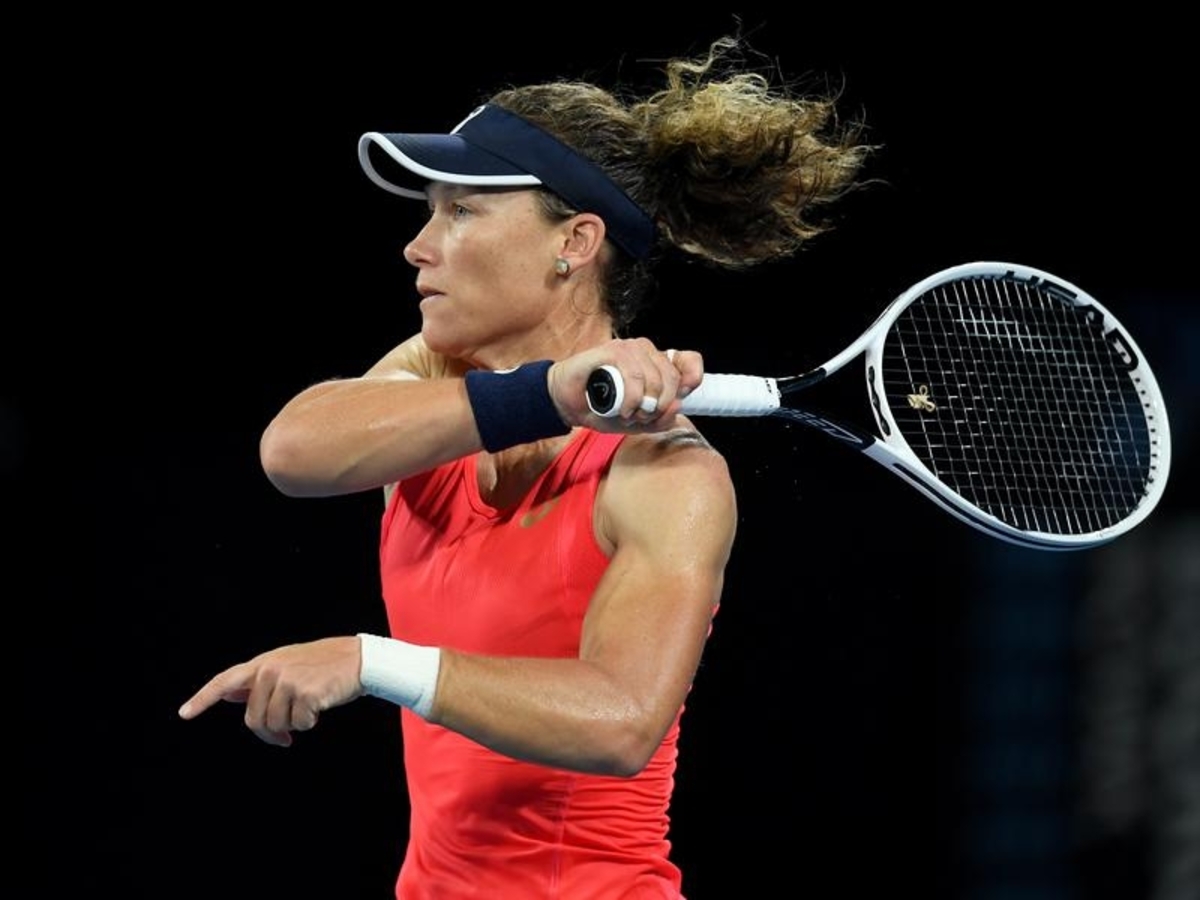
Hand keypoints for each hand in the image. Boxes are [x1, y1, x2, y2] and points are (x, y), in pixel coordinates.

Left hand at [178, 636, 363, 746]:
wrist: (358, 660)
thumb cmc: (323, 666)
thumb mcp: (287, 666)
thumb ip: (257, 680)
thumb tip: (229, 694)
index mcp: (264, 663)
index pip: (225, 681)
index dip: (203, 698)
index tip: (184, 714)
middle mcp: (271, 669)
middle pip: (254, 719)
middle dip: (270, 732)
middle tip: (285, 736)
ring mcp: (288, 680)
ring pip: (276, 725)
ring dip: (293, 725)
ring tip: (308, 709)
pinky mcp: (305, 693)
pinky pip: (299, 724)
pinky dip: (310, 722)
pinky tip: (321, 705)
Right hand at [550, 338, 702, 428]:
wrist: (568, 403)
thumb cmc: (602, 408)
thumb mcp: (637, 423)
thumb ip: (660, 419)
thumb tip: (677, 408)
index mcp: (657, 364)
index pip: (689, 361)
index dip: (692, 378)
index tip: (681, 397)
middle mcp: (647, 352)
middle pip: (672, 377)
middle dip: (659, 406)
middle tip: (640, 418)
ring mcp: (629, 349)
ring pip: (653, 377)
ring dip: (642, 404)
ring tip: (627, 414)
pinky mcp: (612, 350)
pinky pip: (633, 374)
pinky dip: (630, 397)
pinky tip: (621, 408)